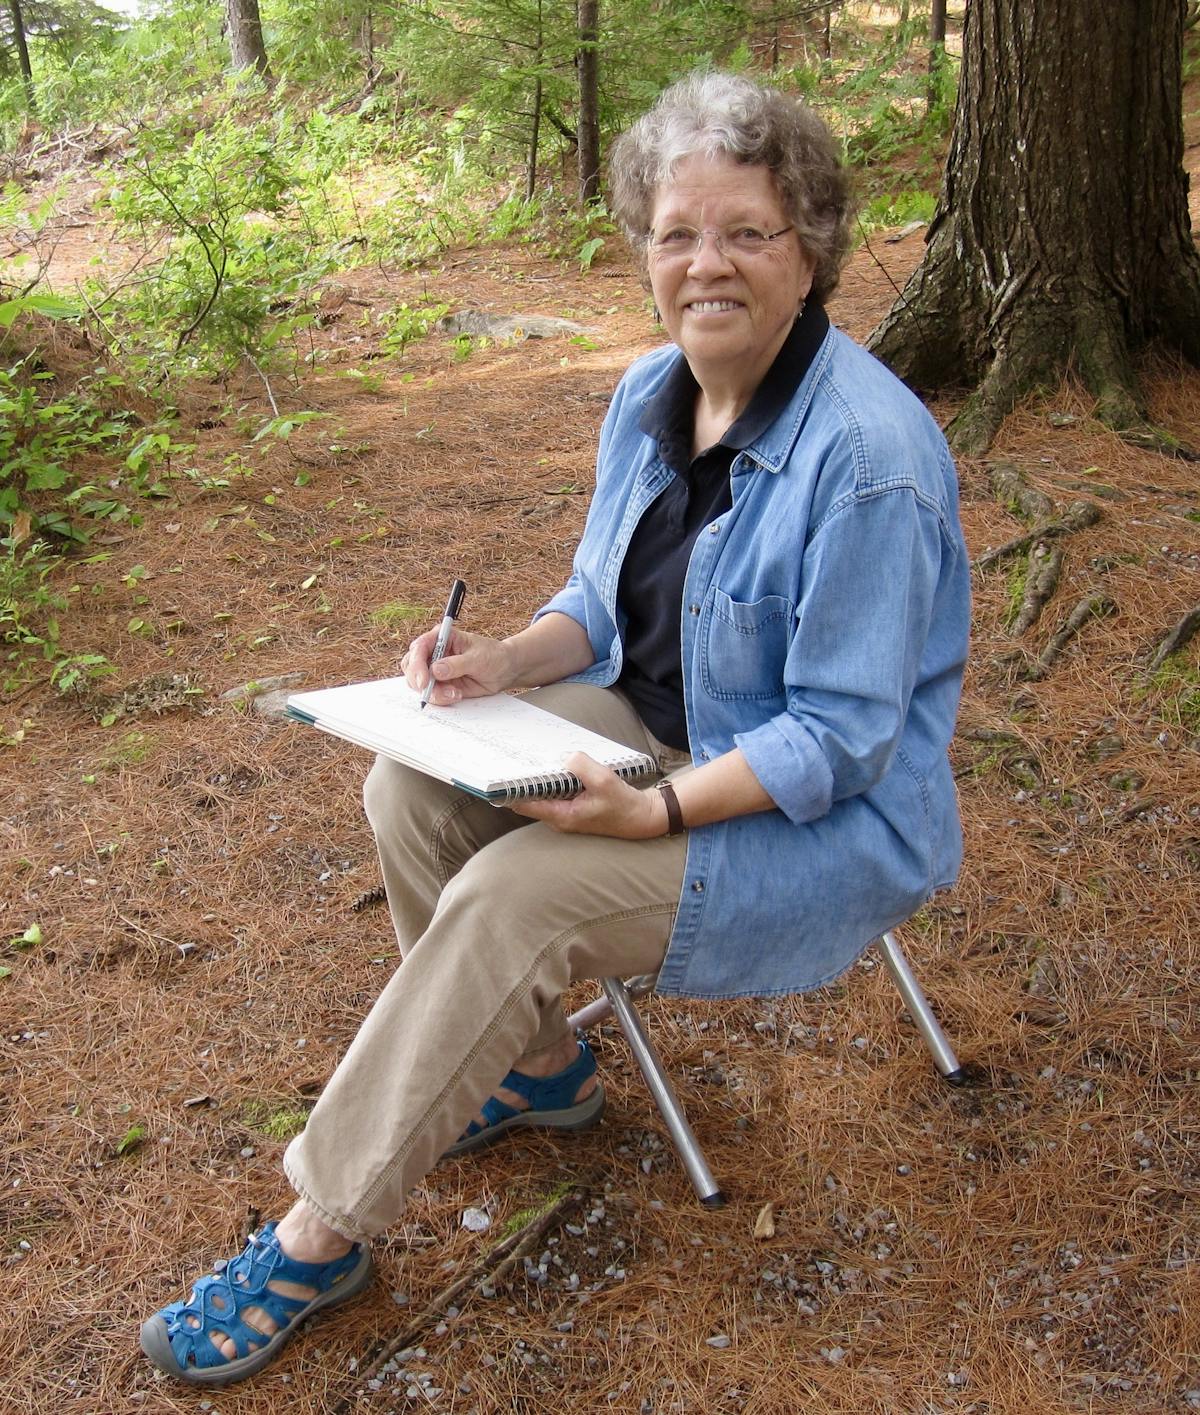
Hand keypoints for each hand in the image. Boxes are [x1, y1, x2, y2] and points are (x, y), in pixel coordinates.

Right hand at [402, 627, 516, 704]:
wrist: (505, 670)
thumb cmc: (493, 656)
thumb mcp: (478, 658)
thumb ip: (456, 664)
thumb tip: (436, 670)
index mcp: (441, 637)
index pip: (419, 647)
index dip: (417, 665)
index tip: (423, 681)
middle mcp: (434, 652)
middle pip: (411, 666)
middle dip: (419, 681)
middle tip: (434, 692)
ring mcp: (435, 669)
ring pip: (418, 683)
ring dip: (433, 692)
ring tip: (455, 693)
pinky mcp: (440, 684)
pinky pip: (431, 694)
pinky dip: (440, 698)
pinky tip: (456, 695)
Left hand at [513, 753, 669, 838]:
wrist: (642, 817)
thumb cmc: (624, 805)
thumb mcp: (604, 781)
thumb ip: (581, 766)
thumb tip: (564, 757)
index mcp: (561, 816)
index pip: (523, 804)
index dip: (510, 789)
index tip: (500, 772)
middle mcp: (559, 818)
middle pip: (530, 798)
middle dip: (524, 779)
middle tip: (517, 756)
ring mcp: (565, 813)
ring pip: (543, 793)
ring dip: (541, 777)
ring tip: (534, 757)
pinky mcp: (573, 807)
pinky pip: (556, 791)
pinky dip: (555, 778)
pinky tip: (558, 764)